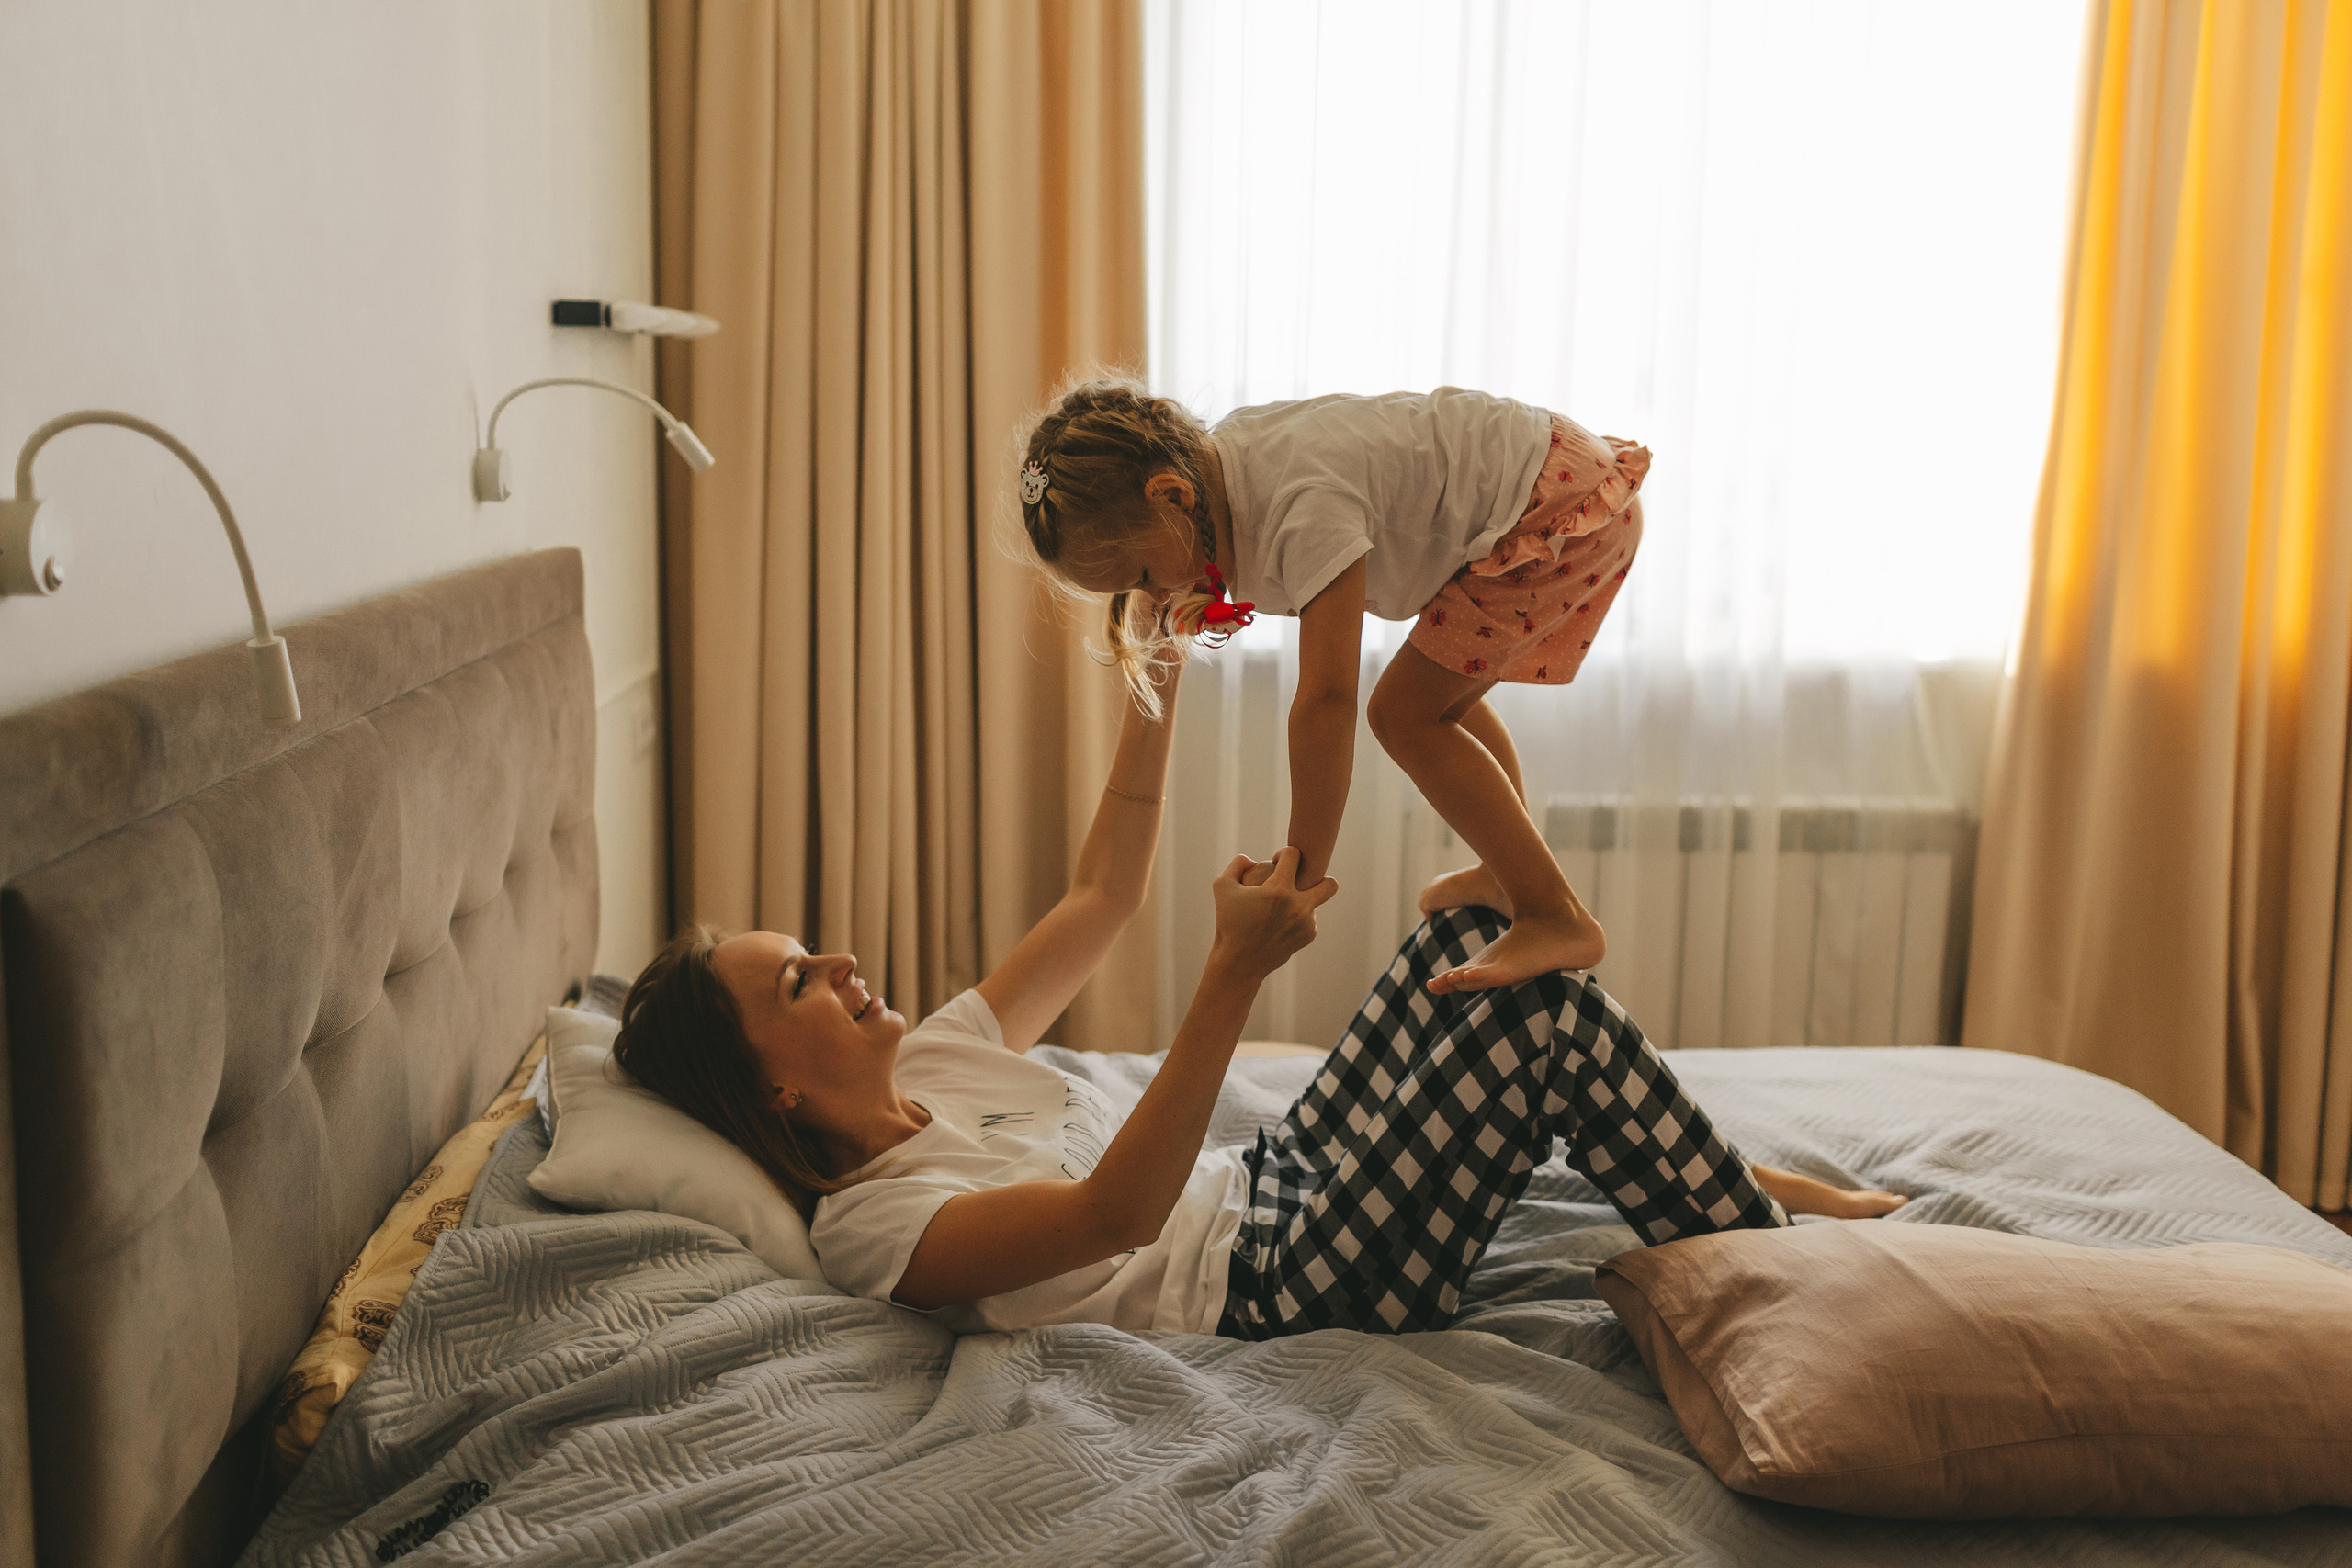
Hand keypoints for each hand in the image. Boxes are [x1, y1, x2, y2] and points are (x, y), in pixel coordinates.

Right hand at [1210, 848, 1336, 977]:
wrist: (1239, 962)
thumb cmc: (1228, 922)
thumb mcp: (1222, 886)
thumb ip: (1238, 863)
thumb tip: (1256, 860)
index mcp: (1278, 890)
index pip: (1294, 855)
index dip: (1283, 854)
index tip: (1276, 861)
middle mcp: (1298, 906)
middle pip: (1330, 883)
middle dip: (1320, 876)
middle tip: (1303, 879)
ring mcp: (1306, 923)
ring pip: (1317, 900)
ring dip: (1301, 898)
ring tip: (1281, 906)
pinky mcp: (1309, 936)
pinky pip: (1311, 918)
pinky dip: (1298, 917)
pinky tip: (1281, 922)